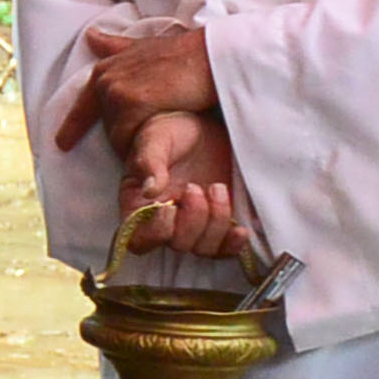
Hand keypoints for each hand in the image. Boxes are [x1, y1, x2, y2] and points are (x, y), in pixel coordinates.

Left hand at [54, 23, 217, 158]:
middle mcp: (105, 78)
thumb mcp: (145, 46)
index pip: (83, 104)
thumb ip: (117, 46)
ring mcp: (116, 90)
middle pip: (105, 124)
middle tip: (143, 142)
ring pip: (116, 134)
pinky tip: (153, 147)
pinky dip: (138, 147)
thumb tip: (91, 36)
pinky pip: (127, 138)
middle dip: (121, 136)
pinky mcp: (132, 103)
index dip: (72, 125)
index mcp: (106, 67)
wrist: (210, 55)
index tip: (61, 144)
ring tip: (155, 141)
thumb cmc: (185, 54)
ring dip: (132, 143)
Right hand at [119, 110, 249, 261]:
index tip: (170, 206)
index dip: (156, 232)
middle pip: (177, 244)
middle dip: (193, 219)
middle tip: (196, 187)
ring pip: (203, 248)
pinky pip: (224, 249)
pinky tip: (241, 230)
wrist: (199, 128)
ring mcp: (192, 224)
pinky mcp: (217, 223)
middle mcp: (164, 221)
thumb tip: (149, 191)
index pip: (138, 240)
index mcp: (138, 205)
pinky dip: (234, 245)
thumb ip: (150, 162)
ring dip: (215, 223)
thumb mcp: (155, 139)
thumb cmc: (169, 132)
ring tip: (217, 188)